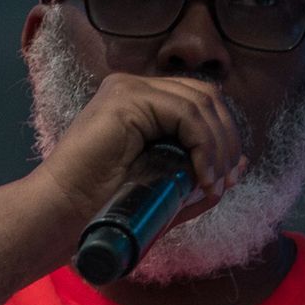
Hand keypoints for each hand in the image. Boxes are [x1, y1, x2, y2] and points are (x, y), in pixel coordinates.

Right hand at [33, 70, 248, 233]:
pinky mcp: (126, 99)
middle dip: (226, 140)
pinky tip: (200, 175)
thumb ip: (201, 173)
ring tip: (210, 183)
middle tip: (222, 181)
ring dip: (217, 146)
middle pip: (207, 96)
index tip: (223, 179)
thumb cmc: (105, 209)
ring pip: (201, 102)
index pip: (200, 102)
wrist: (61, 216)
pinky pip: (185, 113)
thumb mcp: (167, 190)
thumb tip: (242, 163)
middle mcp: (135, 88)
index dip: (222, 137)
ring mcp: (129, 89)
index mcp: (143, 104)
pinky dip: (202, 145)